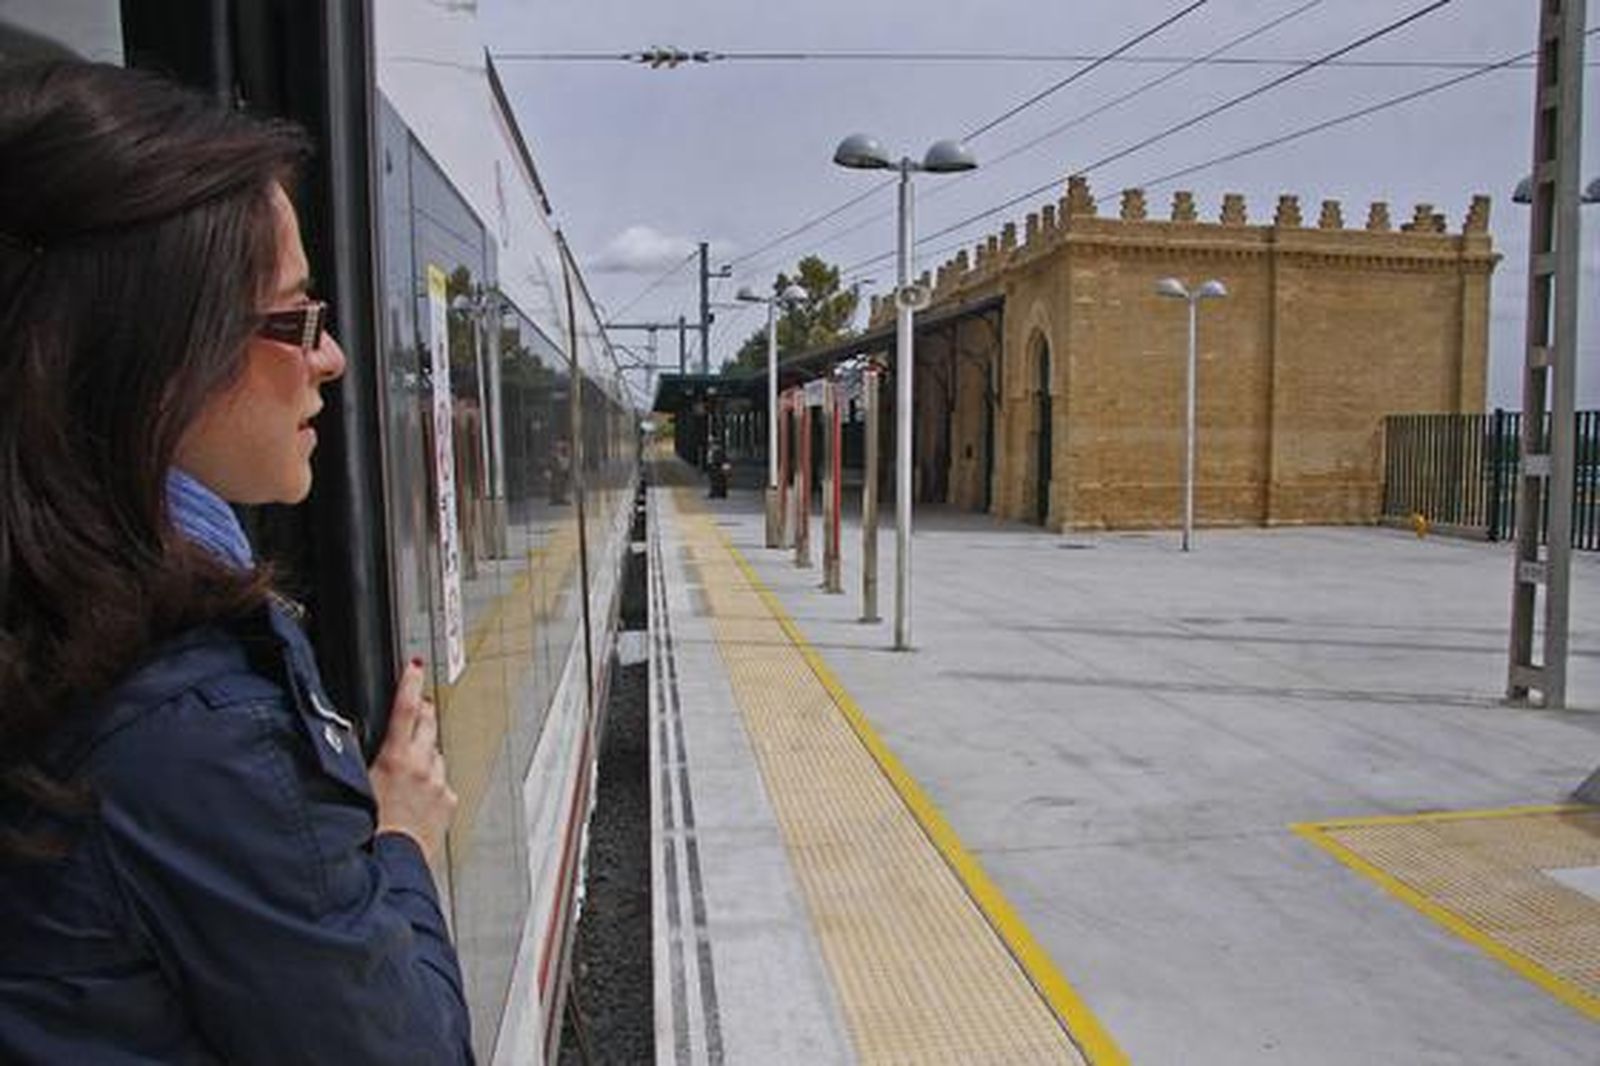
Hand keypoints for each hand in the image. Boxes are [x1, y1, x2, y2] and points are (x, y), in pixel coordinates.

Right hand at [370, 659, 456, 863]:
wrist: (391, 861)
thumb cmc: (367, 828)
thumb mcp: (356, 783)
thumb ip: (360, 754)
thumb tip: (353, 731)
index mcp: (396, 758)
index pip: (405, 708)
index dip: (410, 683)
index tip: (415, 666)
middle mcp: (422, 766)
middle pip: (428, 722)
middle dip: (422, 713)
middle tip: (416, 711)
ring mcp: (439, 782)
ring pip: (436, 754)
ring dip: (426, 754)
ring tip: (407, 774)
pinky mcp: (449, 800)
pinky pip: (442, 781)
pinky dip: (433, 782)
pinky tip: (417, 796)